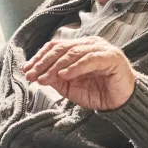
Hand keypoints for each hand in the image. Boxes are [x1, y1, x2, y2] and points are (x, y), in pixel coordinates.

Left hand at [21, 37, 136, 110]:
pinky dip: (75, 67)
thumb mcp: (69, 86)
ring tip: (44, 78)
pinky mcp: (111, 57)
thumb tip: (36, 73)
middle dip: (44, 62)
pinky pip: (89, 59)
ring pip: (73, 53)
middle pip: (61, 48)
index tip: (27, 69)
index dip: (40, 57)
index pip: (55, 46)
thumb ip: (55, 78)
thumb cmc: (97, 92)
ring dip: (55, 66)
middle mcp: (90, 44)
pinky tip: (64, 75)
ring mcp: (101, 49)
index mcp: (79, 47)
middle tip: (32, 74)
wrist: (121, 103)